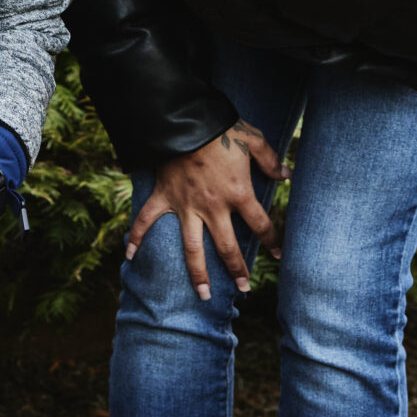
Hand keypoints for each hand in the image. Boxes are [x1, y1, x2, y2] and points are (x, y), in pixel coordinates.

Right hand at [125, 121, 286, 300]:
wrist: (184, 121)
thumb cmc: (221, 129)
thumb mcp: (254, 139)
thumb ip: (271, 160)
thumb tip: (287, 174)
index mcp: (238, 193)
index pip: (260, 224)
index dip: (272, 241)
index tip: (278, 254)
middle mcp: (212, 207)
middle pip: (227, 247)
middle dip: (237, 270)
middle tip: (244, 289)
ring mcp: (186, 206)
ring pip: (192, 248)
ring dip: (197, 273)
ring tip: (203, 295)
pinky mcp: (164, 197)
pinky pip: (146, 221)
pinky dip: (136, 237)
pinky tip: (129, 256)